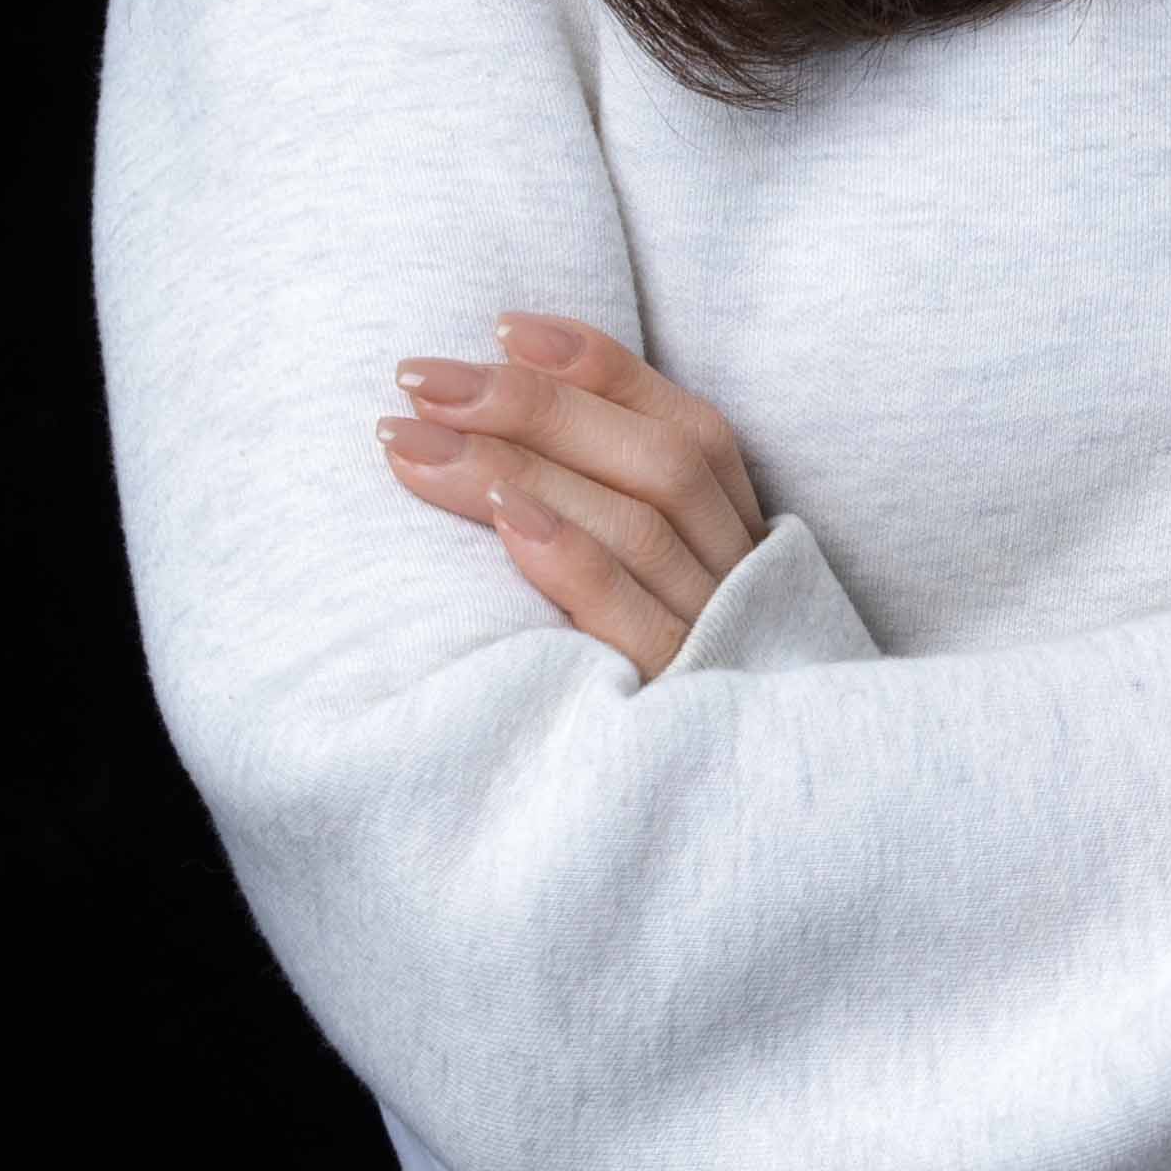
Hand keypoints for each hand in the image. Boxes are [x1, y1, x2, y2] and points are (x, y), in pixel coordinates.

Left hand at [377, 311, 770, 678]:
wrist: (760, 845)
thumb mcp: (682, 610)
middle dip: (531, 405)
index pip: (689, 428)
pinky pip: (627, 614)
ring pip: (633, 521)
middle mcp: (745, 583)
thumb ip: (631, 532)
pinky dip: (567, 555)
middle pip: (653, 459)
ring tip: (410, 440)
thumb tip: (514, 446)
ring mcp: (720, 644)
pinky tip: (498, 519)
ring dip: (516, 465)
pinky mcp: (683, 707)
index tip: (503, 325)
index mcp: (748, 546)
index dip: (600, 367)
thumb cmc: (685, 707)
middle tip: (419, 377)